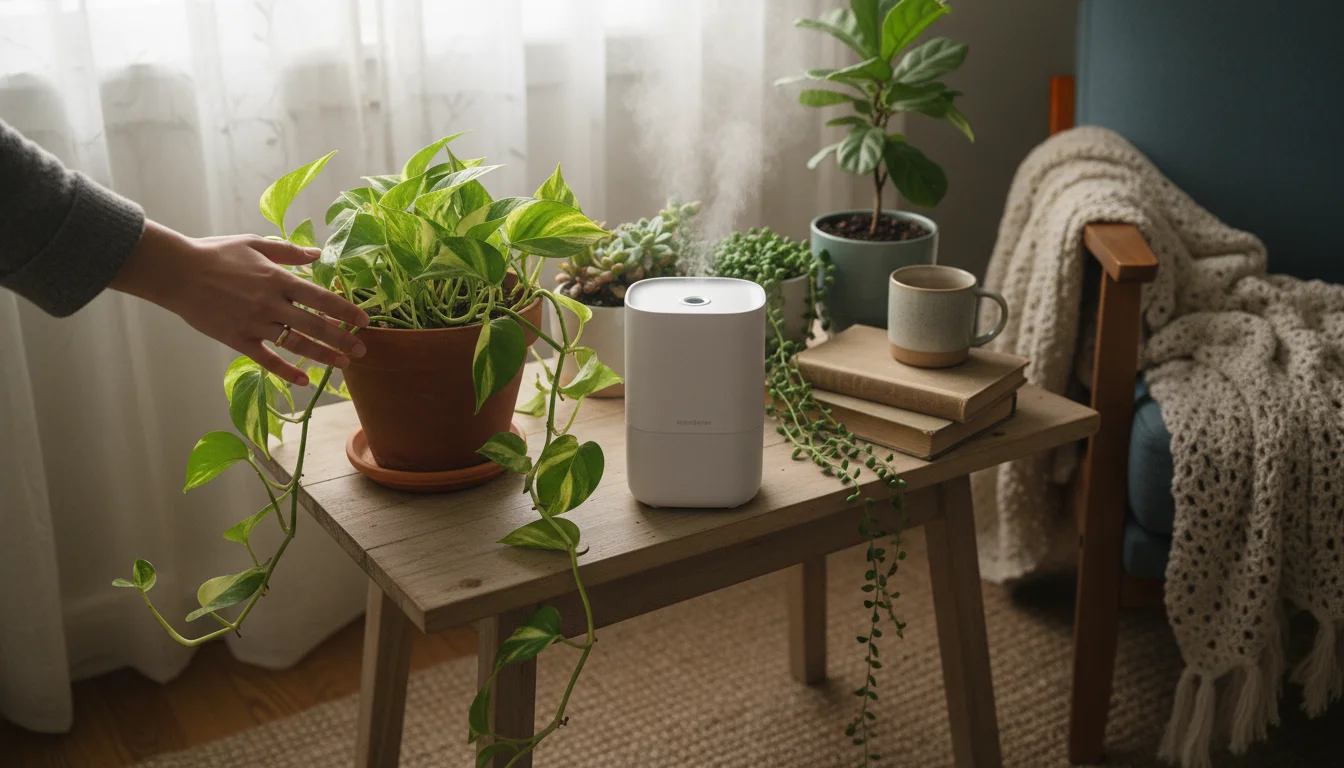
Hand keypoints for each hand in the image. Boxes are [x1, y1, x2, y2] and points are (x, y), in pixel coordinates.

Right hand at [112, 221, 369, 384]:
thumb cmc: (216, 254)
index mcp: (277, 278)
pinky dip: (286, 371)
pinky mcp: (237, 339)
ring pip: (296, 344)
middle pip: (315, 325)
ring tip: (344, 364)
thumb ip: (288, 252)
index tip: (364, 320)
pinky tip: (304, 380)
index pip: (321, 297)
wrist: (176, 271)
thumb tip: (317, 254)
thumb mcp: (254, 244)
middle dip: (342, 339)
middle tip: (362, 350)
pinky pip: (267, 359)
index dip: (345, 310)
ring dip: (323, 356)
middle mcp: (270, 302)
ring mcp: (254, 323)